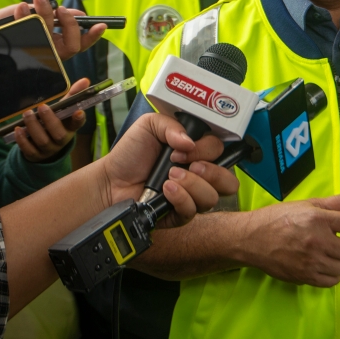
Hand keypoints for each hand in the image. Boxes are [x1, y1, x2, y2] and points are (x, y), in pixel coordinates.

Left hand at [14, 78, 88, 162]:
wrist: (44, 147)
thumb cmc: (55, 123)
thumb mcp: (62, 110)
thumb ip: (72, 95)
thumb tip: (85, 80)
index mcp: (70, 128)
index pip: (78, 124)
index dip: (79, 119)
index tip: (78, 111)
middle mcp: (61, 140)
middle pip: (59, 134)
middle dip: (50, 120)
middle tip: (42, 106)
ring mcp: (48, 149)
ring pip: (42, 141)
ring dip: (34, 127)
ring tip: (27, 114)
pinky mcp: (35, 155)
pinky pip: (29, 150)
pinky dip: (22, 140)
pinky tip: (18, 129)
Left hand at [20, 0, 104, 60]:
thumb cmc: (15, 20)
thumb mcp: (40, 14)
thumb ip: (58, 15)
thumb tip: (78, 14)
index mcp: (58, 44)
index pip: (80, 44)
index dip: (92, 36)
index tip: (101, 25)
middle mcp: (50, 51)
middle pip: (71, 45)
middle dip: (70, 23)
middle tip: (62, 8)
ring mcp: (36, 51)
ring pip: (50, 35)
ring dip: (47, 12)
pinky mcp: (21, 47)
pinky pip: (29, 31)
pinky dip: (26, 15)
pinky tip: (22, 6)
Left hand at [102, 112, 238, 229]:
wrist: (111, 180)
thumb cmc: (130, 154)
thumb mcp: (150, 125)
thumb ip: (171, 125)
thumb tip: (190, 142)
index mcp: (196, 153)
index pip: (221, 152)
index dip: (208, 150)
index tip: (187, 148)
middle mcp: (198, 176)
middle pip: (228, 181)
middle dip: (212, 172)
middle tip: (190, 165)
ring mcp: (190, 196)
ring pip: (212, 197)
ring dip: (193, 185)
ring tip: (170, 177)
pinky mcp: (179, 214)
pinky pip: (193, 211)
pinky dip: (180, 198)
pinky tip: (165, 189)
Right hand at [239, 195, 339, 286]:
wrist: (251, 239)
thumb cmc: (278, 218)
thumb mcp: (307, 205)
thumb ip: (337, 203)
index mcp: (317, 218)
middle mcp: (316, 240)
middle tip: (339, 242)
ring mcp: (310, 260)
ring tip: (328, 253)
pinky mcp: (304, 276)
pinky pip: (332, 281)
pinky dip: (332, 275)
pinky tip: (322, 264)